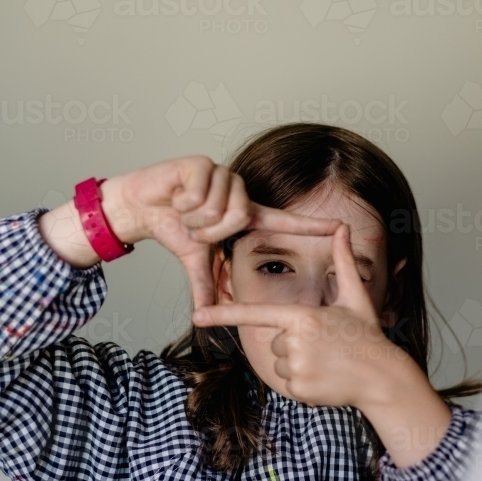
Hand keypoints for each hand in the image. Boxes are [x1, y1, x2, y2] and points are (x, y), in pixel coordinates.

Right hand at [103, 155, 339, 308]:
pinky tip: (177, 195)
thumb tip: (207, 317)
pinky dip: (183, 202)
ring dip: (193, 216)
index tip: (341, 227)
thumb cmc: (173, 227)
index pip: (285, 221)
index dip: (312, 226)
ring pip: (217, 207)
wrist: (141, 207)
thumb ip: (206, 286)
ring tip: (185, 209)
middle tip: (195, 225)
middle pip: (239, 217)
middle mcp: (240, 192)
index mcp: (245, 214)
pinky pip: (200, 194)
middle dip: (209, 230)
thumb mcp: (194, 260)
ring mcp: (223, 175)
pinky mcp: (203, 164)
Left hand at [190, 223, 402, 407]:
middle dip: (295, 344)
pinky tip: (325, 378)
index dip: (223, 315)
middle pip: (275, 341)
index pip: (255, 314)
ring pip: (280, 363)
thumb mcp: (357, 296)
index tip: (197, 317)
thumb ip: (344, 261)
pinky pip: (288, 383)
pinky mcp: (298, 390)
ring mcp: (296, 368)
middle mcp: (295, 342)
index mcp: (303, 317)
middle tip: (325, 346)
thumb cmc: (368, 335)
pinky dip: (303, 382)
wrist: (383, 377)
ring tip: (326, 362)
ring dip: (298, 364)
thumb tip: (344, 228)